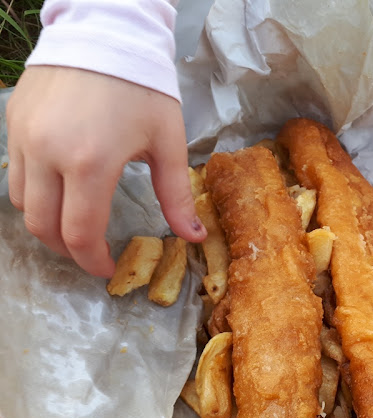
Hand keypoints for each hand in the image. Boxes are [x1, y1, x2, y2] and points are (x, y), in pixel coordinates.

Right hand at [7, 66, 206, 277]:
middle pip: (43, 227)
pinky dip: (33, 195)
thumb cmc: (143, 87)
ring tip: (74, 225)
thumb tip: (193, 237)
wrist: (106, 32)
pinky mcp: (13, 123)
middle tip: (90, 252)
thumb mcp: (167, 142)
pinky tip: (58, 191)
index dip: (92, 260)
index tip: (107, 268)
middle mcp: (47, 155)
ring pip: (22, 204)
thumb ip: (176, 195)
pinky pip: (14, 174)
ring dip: (47, 224)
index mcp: (90, 163)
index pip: (80, 233)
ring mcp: (24, 138)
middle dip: (67, 250)